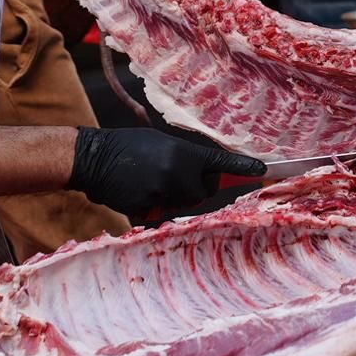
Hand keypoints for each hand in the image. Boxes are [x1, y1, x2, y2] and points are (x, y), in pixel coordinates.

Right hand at [66, 127, 265, 219]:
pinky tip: (137, 190)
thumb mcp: (160, 143)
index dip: (242, 166)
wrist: (92, 157)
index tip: (263, 169)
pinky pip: (161, 212)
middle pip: (204, 192)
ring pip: (182, 203)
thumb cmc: (127, 145)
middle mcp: (177, 173)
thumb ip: (184, 158)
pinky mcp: (148, 208)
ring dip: (174, 197)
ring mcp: (163, 193)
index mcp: (182, 153)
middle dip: (196, 187)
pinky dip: (154, 206)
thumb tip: (201, 172)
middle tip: (176, 177)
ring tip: (150, 180)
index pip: (219, 161)